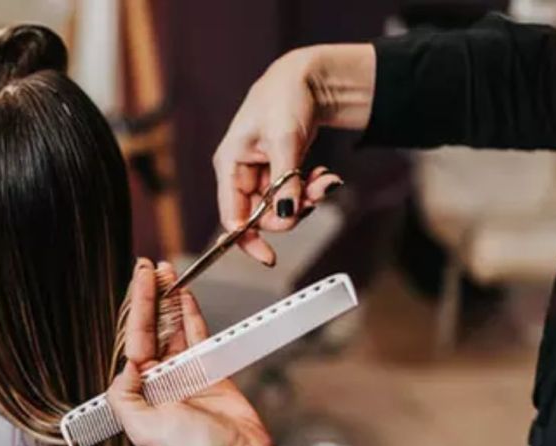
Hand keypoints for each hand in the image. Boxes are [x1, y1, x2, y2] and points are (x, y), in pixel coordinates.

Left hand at [107, 259, 285, 445]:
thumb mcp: (142, 427)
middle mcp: (159, 380)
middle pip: (151, 328)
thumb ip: (123, 394)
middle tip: (149, 268)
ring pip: (174, 327)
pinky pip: (198, 335)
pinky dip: (192, 314)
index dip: (137, 308)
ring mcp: (185, 373)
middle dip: (150, 297)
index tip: (138, 281)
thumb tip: (124, 364)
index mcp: (139, 392)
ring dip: (170, 300)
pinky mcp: (210, 370)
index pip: (134, 340)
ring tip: (167, 273)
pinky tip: (185, 296)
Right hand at [212, 44, 374, 265]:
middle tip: (316, 197)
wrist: (306, 77)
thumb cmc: (285, 98)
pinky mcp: (278, 171)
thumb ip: (285, 182)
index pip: (230, 216)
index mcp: (230, 165)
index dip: (247, 240)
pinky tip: (324, 176)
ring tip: (326, 180)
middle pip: (260, 216)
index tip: (269, 257)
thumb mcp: (286, 140)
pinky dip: (310, 189)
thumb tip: (285, 217)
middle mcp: (241, 173)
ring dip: (306, 199)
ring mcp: (260, 174)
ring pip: (281, 207)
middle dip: (291, 211)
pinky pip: (292, 194)